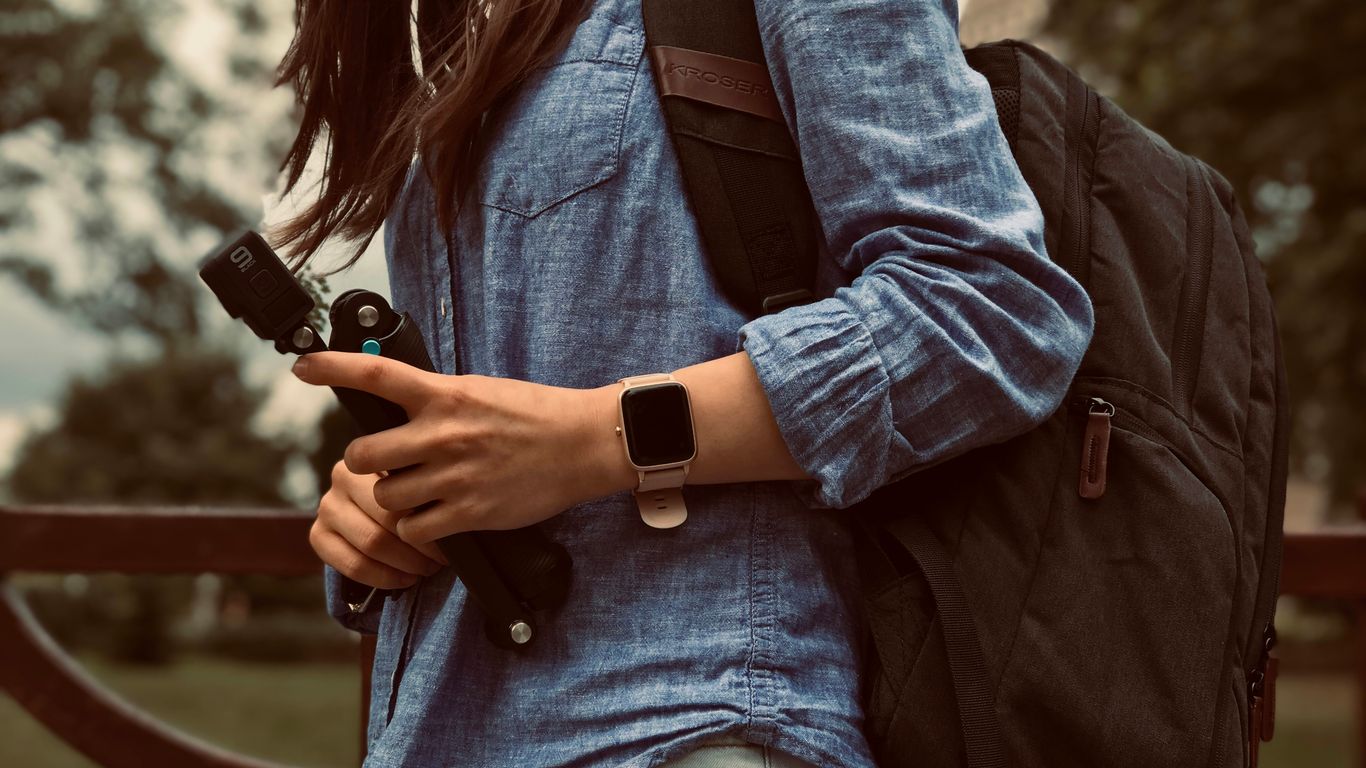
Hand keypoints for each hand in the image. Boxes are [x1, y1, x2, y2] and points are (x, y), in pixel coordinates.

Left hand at [293, 352, 624, 547]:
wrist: (582, 444)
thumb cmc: (536, 414)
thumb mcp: (482, 391)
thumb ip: (439, 399)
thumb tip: (401, 407)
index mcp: (445, 395)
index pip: (376, 374)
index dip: (331, 367)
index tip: (302, 366)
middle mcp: (442, 434)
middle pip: (362, 454)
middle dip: (366, 464)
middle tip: (386, 465)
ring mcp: (453, 476)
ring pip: (386, 496)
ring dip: (395, 499)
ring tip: (421, 494)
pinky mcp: (468, 512)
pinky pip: (413, 530)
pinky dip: (417, 530)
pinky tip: (436, 520)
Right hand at [309, 460, 447, 589]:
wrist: (378, 507)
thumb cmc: (411, 492)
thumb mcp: (419, 478)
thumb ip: (426, 485)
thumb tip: (450, 508)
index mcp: (372, 455)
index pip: (401, 490)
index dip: (427, 516)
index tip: (449, 532)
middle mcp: (342, 476)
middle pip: (387, 518)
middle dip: (420, 544)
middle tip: (442, 558)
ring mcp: (327, 506)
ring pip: (371, 543)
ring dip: (406, 563)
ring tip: (428, 568)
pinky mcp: (318, 535)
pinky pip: (353, 566)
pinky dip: (384, 577)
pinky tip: (405, 579)